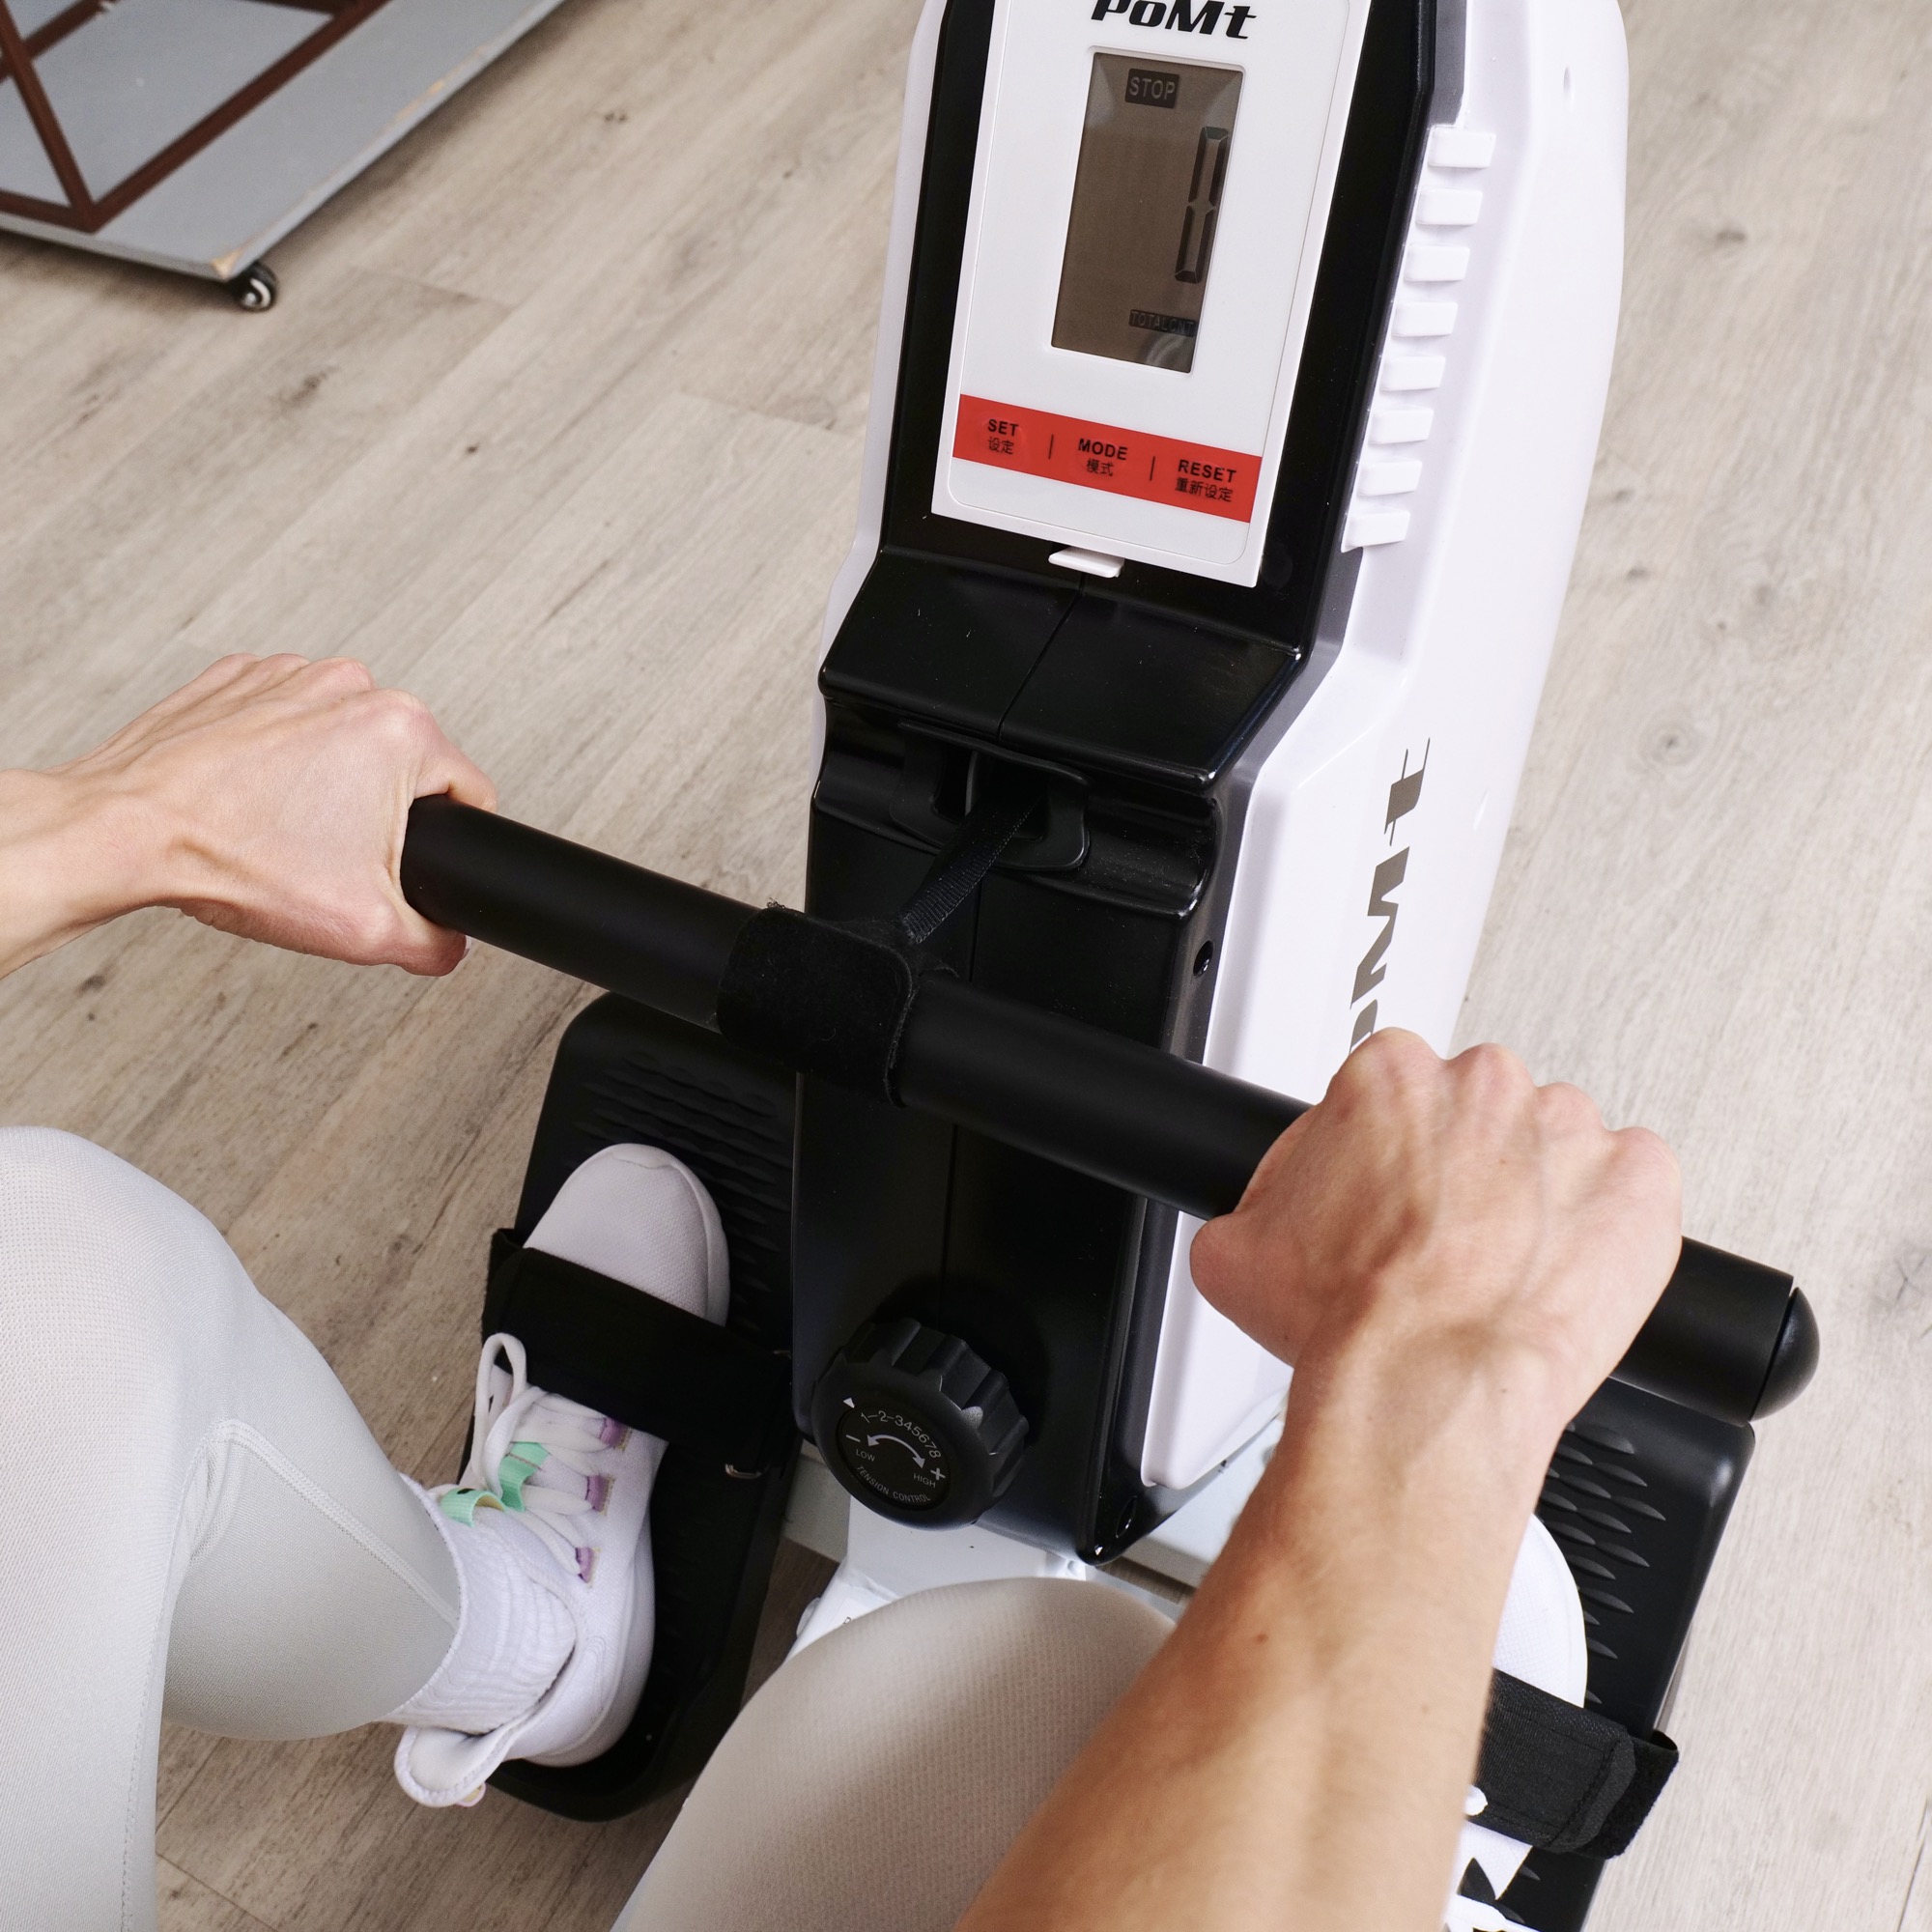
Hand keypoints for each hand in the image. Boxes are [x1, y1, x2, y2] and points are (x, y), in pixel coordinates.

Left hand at [0, 655, 493, 977]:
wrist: (124, 832)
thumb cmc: (229, 860)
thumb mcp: (365, 930)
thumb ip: (435, 944)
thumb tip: (449, 944)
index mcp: (402, 729)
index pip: (468, 793)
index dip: (446, 844)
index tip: (400, 864)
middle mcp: (353, 686)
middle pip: (403, 767)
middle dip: (378, 814)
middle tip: (330, 855)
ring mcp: (291, 674)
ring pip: (344, 743)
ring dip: (326, 782)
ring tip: (281, 828)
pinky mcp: (239, 679)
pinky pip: (286, 724)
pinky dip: (274, 759)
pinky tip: (247, 798)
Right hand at [1190, 1029, 1682, 1446]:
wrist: (1424, 1386)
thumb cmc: (1349, 1320)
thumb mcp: (1236, 1250)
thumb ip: (1257, 1201)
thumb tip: (1260, 1212)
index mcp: (1388, 1076)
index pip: (1390, 1089)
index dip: (1385, 1151)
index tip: (1390, 1196)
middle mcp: (1482, 1084)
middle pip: (1475, 1110)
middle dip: (1462, 1168)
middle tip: (1442, 1240)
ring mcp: (1569, 1127)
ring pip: (1553, 1146)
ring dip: (1535, 1195)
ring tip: (1504, 1267)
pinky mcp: (1639, 1181)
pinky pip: (1634, 1183)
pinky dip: (1609, 1223)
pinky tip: (1566, 1268)